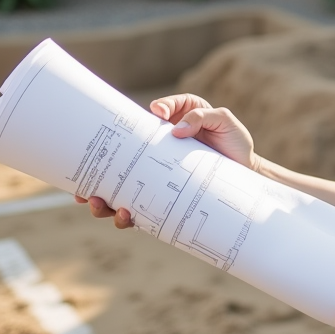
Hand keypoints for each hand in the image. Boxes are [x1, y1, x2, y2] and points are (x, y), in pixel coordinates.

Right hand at [74, 93, 258, 229]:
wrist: (249, 171)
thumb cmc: (233, 140)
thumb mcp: (221, 120)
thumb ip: (199, 116)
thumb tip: (173, 130)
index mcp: (159, 133)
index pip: (127, 136)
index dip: (107, 143)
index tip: (90, 152)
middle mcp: (153, 159)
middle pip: (113, 170)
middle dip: (93, 182)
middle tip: (85, 191)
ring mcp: (158, 183)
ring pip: (121, 196)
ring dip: (106, 204)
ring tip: (103, 205)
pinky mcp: (168, 203)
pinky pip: (142, 212)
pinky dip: (129, 217)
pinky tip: (127, 216)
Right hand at [149, 93, 256, 168]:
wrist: (243, 166)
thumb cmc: (236, 140)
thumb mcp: (224, 120)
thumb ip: (202, 117)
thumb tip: (177, 129)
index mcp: (194, 109)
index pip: (175, 103)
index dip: (165, 105)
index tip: (160, 112)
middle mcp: (184, 124)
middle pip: (161, 119)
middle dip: (152, 121)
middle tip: (149, 127)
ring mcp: (180, 142)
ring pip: (160, 138)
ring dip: (153, 140)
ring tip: (149, 143)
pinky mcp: (179, 159)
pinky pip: (165, 156)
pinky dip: (159, 156)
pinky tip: (155, 158)